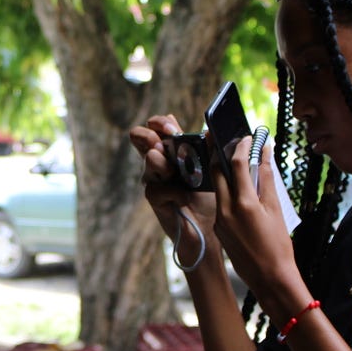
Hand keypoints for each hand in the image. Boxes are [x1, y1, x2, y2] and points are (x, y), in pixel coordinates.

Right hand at [128, 115, 219, 264]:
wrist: (209, 228)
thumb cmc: (211, 197)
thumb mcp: (213, 170)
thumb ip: (210, 149)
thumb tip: (211, 131)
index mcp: (173, 149)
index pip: (157, 126)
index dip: (160, 122)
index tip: (172, 128)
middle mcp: (159, 160)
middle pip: (139, 135)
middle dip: (150, 135)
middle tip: (164, 144)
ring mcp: (154, 177)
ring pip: (149, 158)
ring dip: (162, 162)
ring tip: (174, 172)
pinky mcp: (153, 196)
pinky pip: (157, 187)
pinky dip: (173, 191)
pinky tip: (184, 198)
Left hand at [210, 135, 297, 302]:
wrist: (270, 278)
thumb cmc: (278, 245)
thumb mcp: (276, 209)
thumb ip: (267, 179)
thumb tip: (265, 154)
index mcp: (243, 204)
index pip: (237, 164)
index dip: (242, 146)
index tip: (247, 137)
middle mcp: (225, 210)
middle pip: (217, 172)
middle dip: (221, 153)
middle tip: (229, 141)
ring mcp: (219, 220)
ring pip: (217, 187)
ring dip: (224, 172)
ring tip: (236, 161)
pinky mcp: (218, 229)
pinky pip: (220, 203)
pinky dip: (227, 190)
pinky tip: (238, 188)